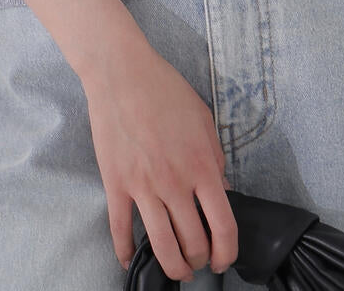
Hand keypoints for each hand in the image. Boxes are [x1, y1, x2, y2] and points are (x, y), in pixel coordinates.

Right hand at [81, 42, 237, 279]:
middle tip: (200, 260)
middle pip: (194, 242)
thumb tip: (223, 191)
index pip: (223, 225)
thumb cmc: (165, 89)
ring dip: (173, 266)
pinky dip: (125, 251)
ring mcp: (143, 186)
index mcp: (202, 166)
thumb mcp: (203, 119)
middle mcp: (175, 182)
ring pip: (161, 245)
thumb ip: (215, 158)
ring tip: (178, 271)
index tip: (224, 259)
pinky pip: (120, 229)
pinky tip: (129, 260)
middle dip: (200, 260)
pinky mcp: (116, 184)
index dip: (228, 251)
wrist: (122, 73)